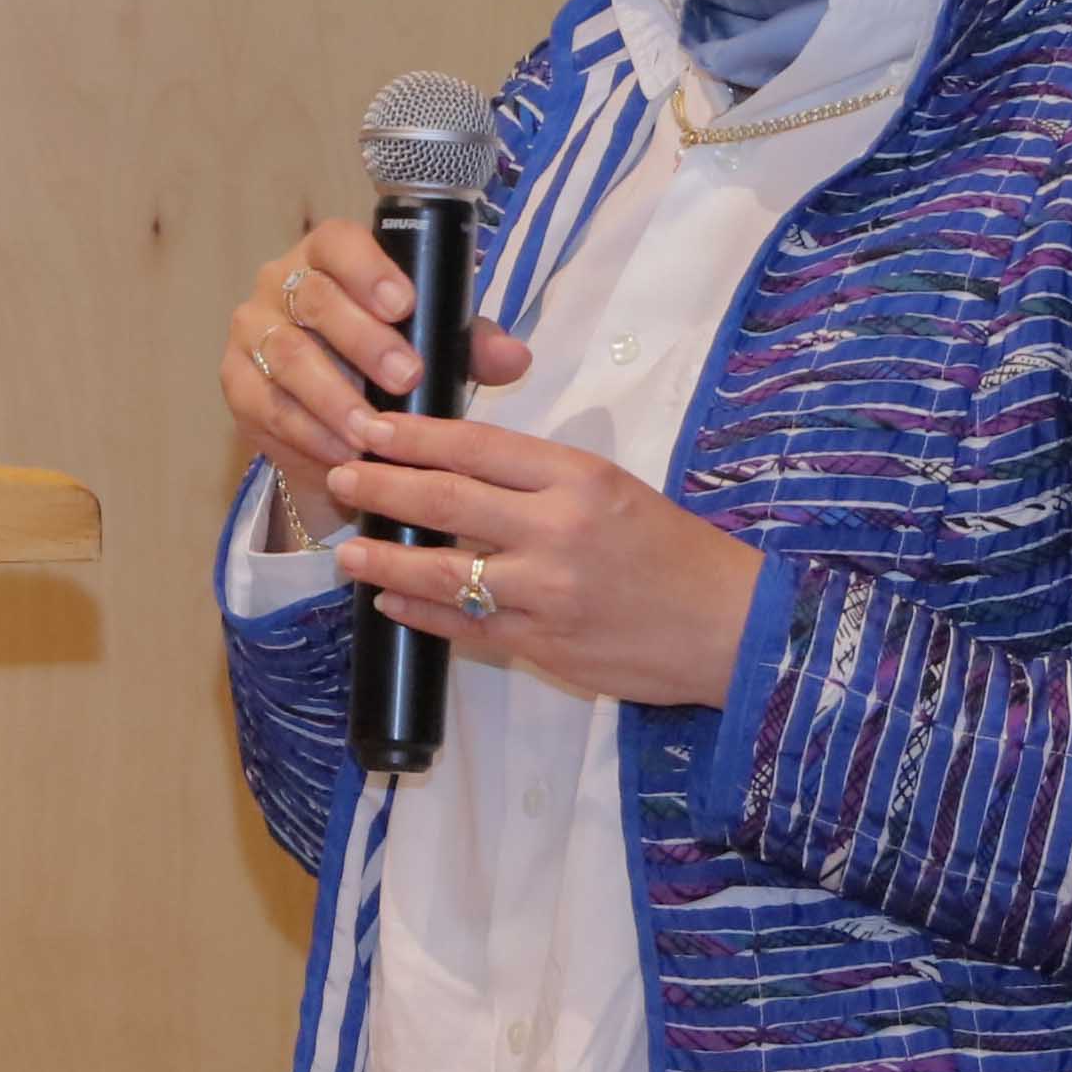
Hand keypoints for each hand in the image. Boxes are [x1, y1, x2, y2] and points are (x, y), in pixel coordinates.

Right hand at [222, 222, 534, 538]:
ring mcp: (253, 331)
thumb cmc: (388, 364)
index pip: (339, 243)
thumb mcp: (434, 348)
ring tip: (373, 432)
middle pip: (314, 301)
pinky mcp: (237, 383)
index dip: (370, 270)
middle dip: (362, 341)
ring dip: (334, 397)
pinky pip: (269, 406)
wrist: (334, 423)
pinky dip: (309, 433)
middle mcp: (281, 284)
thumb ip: (471, 346)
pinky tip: (343, 454)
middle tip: (405, 377)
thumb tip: (515, 358)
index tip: (406, 306)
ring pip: (288, 356)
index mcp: (329, 256)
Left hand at [325, 413, 762, 709]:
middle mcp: (557, 529)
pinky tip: (390, 603)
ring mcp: (547, 592)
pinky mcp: (544, 645)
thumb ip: (543, 481)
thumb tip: (462, 469)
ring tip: (349, 551)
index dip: (413, 436)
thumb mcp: (616, 490)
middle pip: (446, 501)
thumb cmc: (674, 553)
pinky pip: (465, 627)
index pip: (477, 445)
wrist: (730, 627)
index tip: (371, 427)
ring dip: (386, 560)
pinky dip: (421, 613)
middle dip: (382, 487)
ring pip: (444, 572)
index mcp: (578, 477)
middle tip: (341, 475)